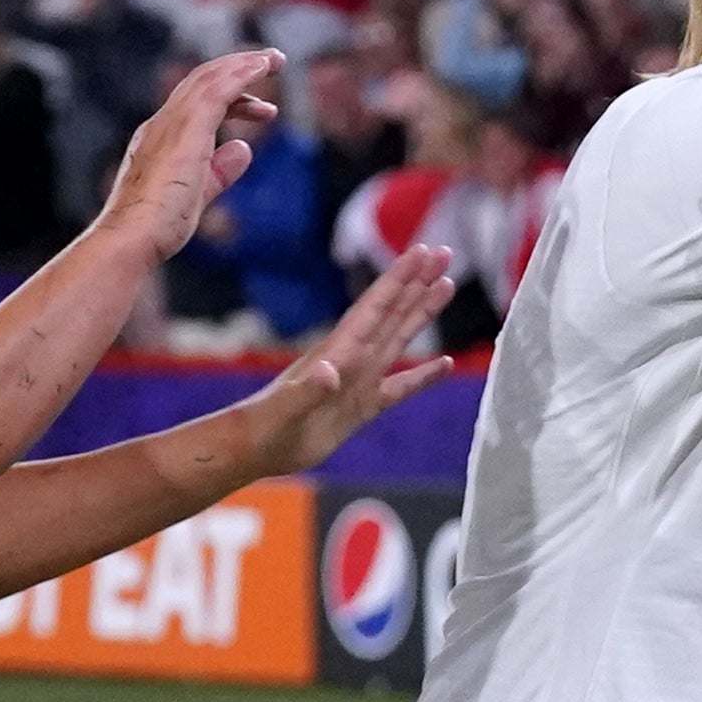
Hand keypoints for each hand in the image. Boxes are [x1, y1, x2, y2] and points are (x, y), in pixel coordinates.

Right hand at [103, 50, 284, 252]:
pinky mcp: (187, 129)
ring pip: (210, 78)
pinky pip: (218, 89)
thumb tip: (243, 148)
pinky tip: (262, 66)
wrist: (131, 235)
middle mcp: (163, 123)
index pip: (197, 103)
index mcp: (160, 138)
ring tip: (274, 59)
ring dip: (244, 64)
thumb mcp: (197, 193)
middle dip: (238, 68)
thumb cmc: (157, 225)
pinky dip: (242, 74)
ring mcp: (172, 123)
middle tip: (272, 61)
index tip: (261, 108)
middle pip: (203, 80)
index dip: (231, 98)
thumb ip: (220, 171)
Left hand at [242, 247, 457, 470]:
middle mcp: (353, 359)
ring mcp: (359, 382)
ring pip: (399, 339)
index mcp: (338, 351)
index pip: (375, 307)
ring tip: (446, 286)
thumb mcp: (284, 408)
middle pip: (393, 312)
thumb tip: (331, 372)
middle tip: (444, 253)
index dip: (399, 279)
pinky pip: (401, 386)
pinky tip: (446, 364)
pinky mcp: (363, 408)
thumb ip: (307, 390)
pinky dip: (424, 375)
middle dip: (418, 283)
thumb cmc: (264, 426)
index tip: (423, 252)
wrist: (255, 449)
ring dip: (422, 313)